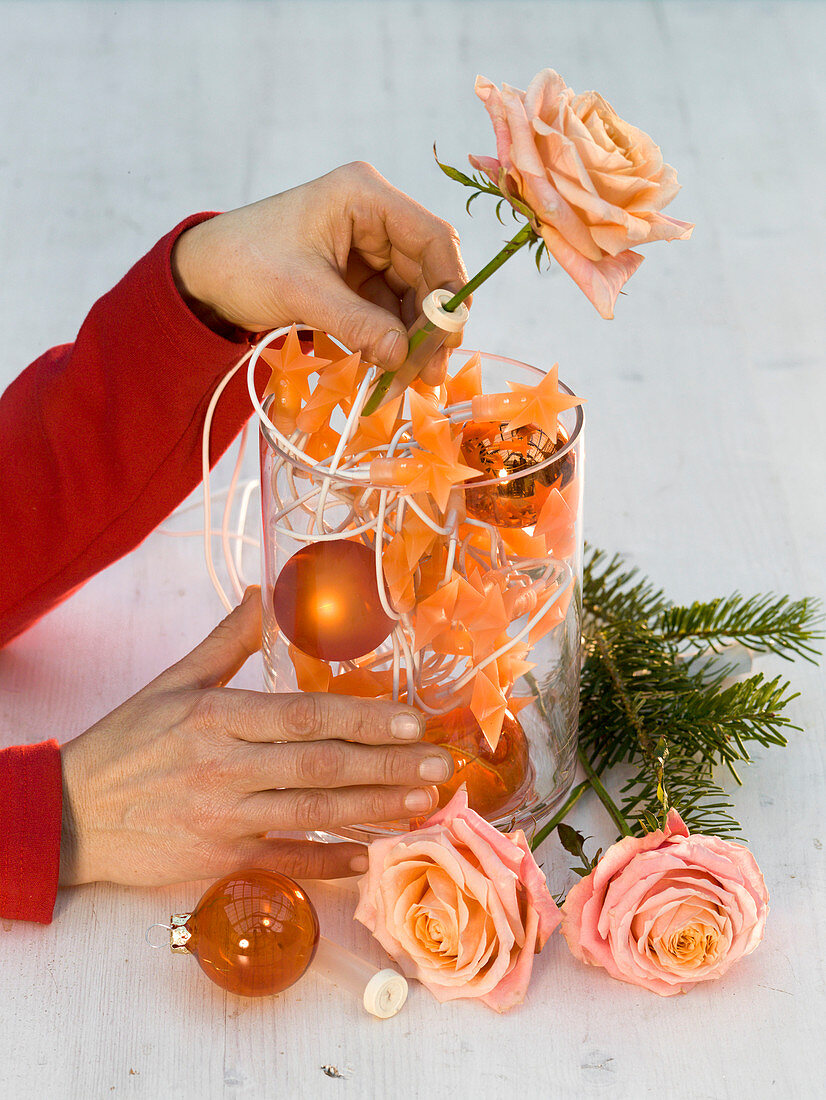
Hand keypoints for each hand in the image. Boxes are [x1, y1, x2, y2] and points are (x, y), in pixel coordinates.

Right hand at [59, 588, 452, 887]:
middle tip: (440, 764)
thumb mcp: (173, 681)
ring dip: (373, 808)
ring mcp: (225, 818)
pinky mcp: (220, 859)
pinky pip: (286, 862)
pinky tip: (370, 857)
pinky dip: (329, 862)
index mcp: (219, 717)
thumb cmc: (126, 742)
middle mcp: (226, 767)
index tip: (414, 721)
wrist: (72, 814)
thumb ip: (227, 640)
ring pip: (313, 814)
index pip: (306, 715)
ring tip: (422, 801)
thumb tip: (266, 592)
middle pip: (321, 766)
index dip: (365, 718)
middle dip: (387, 765)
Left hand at [171, 161, 468, 382]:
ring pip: (412, 295)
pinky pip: (389, 309)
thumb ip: (357, 323)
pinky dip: (393, 339)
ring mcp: (368, 247)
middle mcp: (374, 216)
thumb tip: (404, 357)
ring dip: (414, 338)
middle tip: (432, 373)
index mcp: (364, 196)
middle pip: (427, 270)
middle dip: (431, 323)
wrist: (202, 276)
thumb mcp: (302, 292)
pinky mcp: (358, 276)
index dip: (449, 286)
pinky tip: (393, 369)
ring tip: (413, 380)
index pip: (431, 237)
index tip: (449, 335)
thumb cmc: (244, 264)